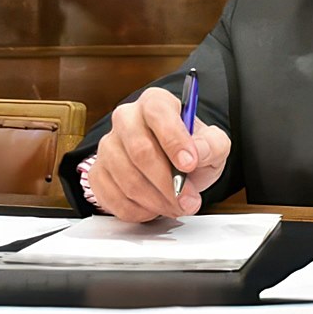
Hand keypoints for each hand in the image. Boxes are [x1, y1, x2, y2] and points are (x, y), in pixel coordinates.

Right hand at [88, 87, 230, 222]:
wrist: (175, 167)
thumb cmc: (190, 150)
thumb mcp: (213, 144)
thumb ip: (212, 145)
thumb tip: (197, 153)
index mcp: (155, 103)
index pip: (158, 113)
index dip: (173, 140)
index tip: (190, 164)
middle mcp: (126, 119)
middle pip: (140, 151)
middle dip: (168, 182)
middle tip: (189, 200)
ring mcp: (108, 146)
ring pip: (127, 179)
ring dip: (156, 201)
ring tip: (177, 206)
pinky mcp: (98, 173)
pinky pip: (112, 197)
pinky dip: (138, 210)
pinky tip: (155, 208)